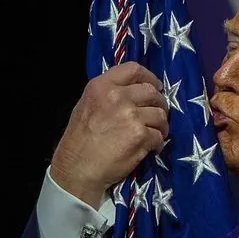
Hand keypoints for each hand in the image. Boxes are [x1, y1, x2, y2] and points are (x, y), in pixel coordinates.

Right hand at [51, 62, 167, 206]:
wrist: (77, 168)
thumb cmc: (79, 140)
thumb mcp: (87, 105)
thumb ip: (109, 94)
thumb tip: (135, 91)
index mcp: (101, 86)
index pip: (133, 69)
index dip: (149, 78)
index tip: (155, 87)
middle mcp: (117, 97)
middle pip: (151, 91)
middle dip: (159, 103)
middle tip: (156, 115)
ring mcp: (130, 115)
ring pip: (160, 114)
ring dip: (161, 125)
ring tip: (155, 133)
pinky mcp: (140, 135)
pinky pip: (159, 135)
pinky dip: (158, 143)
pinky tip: (150, 147)